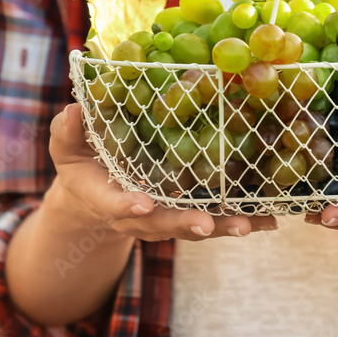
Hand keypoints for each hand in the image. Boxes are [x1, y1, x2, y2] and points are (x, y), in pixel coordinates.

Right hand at [45, 104, 276, 241]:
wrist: (95, 197)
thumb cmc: (82, 163)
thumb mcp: (67, 146)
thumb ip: (68, 132)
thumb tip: (73, 109)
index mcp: (104, 197)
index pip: (114, 204)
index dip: (127, 206)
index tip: (142, 205)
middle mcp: (137, 216)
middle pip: (162, 224)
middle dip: (185, 224)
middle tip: (206, 225)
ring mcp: (165, 219)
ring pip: (194, 227)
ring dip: (223, 227)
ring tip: (251, 225)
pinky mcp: (190, 214)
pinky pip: (216, 220)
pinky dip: (243, 222)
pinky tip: (270, 221)